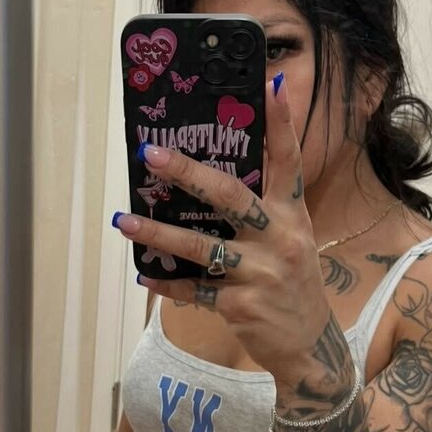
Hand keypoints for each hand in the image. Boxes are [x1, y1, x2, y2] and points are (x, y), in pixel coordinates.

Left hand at [113, 76, 335, 389]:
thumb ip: (262, 212)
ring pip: (201, 246)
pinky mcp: (241, 305)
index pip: (289, 163)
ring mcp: (261, 273)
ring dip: (158, 232)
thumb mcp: (290, 240)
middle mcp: (280, 239)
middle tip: (150, 154)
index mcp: (292, 216)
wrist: (308, 345)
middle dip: (188, 173)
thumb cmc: (291, 284)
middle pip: (230, 197)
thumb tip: (209, 179)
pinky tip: (144, 273)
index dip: (281, 125)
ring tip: (124, 221)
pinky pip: (194, 290)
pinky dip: (167, 283)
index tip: (269, 87)